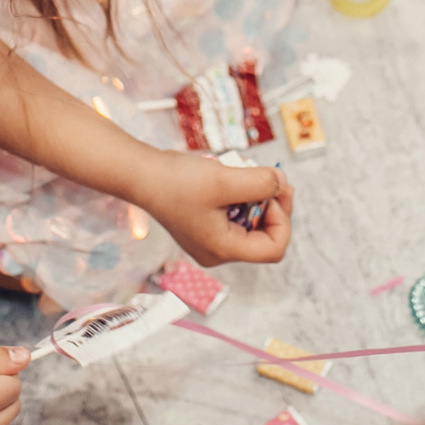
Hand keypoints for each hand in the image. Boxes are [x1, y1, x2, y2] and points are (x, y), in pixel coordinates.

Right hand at [133, 148, 293, 267]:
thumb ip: (261, 183)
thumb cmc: (177, 181)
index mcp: (223, 249)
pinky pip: (235, 217)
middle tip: (272, 177)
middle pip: (264, 236)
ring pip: (250, 224)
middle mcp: (218, 252)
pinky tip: (231, 177)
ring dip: (256, 197)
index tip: (271, 192)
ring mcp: (210, 241)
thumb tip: (283, 184)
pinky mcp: (204, 227)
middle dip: (272, 205)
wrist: (141, 175)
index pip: (274, 248)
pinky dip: (240, 197)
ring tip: (245, 172)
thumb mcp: (225, 180)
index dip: (282, 219)